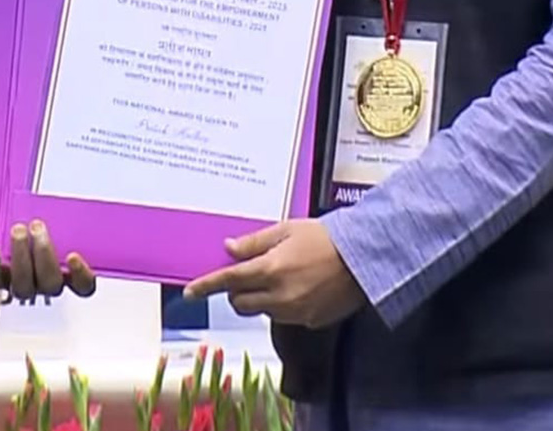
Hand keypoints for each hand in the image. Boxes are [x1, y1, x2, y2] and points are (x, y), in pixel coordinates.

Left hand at [0, 220, 96, 300]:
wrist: (11, 221)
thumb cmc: (41, 219)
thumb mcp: (58, 215)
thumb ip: (66, 217)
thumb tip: (74, 199)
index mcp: (69, 272)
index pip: (83, 285)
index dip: (80, 275)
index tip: (72, 255)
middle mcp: (46, 284)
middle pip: (51, 283)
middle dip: (43, 254)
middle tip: (37, 226)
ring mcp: (22, 286)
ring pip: (24, 285)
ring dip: (21, 257)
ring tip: (18, 229)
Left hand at [182, 220, 366, 327]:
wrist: (364, 258)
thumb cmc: (325, 238)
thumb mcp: (286, 230)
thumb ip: (254, 243)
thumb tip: (228, 249)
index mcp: (271, 270)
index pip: (228, 281)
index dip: (205, 287)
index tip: (189, 292)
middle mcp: (280, 296)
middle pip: (240, 302)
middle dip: (236, 290)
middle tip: (248, 272)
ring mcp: (295, 312)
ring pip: (261, 311)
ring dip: (260, 297)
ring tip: (281, 275)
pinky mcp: (310, 321)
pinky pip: (284, 316)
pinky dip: (281, 304)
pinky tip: (299, 286)